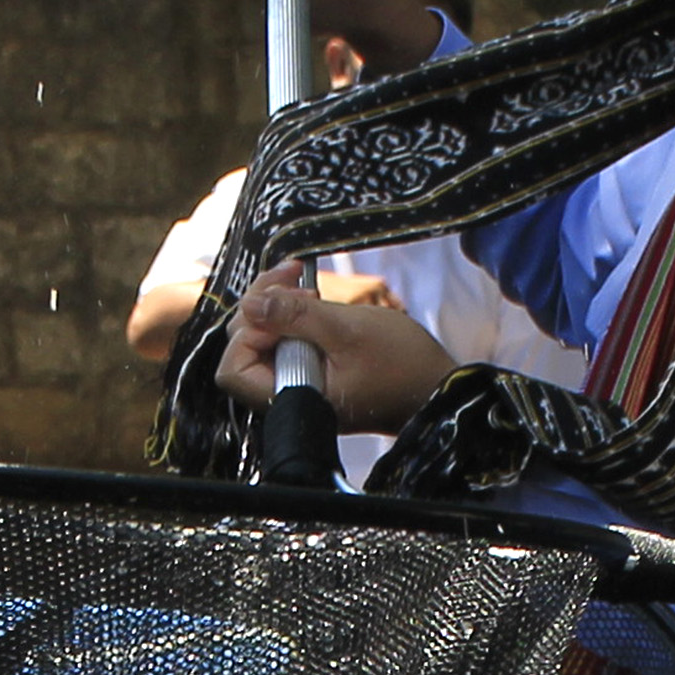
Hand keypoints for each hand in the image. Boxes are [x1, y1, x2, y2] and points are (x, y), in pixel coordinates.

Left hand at [215, 261, 457, 429]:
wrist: (440, 388)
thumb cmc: (402, 365)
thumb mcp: (347, 330)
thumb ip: (295, 316)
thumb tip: (251, 304)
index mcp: (294, 397)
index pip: (234, 368)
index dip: (247, 331)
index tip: (279, 306)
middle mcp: (290, 397)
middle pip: (245, 349)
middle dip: (261, 307)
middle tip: (291, 278)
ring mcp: (302, 386)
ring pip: (264, 342)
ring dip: (276, 306)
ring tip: (302, 282)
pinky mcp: (315, 374)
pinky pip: (286, 344)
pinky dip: (292, 318)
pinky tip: (310, 298)